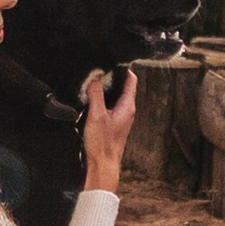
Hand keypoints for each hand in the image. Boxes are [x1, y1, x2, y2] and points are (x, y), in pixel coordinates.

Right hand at [81, 64, 138, 193]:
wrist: (103, 165)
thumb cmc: (102, 143)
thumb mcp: (96, 115)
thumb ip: (96, 94)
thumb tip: (95, 77)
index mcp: (128, 106)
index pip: (131, 80)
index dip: (123, 68)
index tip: (112, 60)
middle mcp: (128, 111)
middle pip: (124, 86)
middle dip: (113, 76)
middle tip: (100, 67)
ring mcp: (122, 117)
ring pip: (117, 96)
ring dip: (107, 88)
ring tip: (95, 80)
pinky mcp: (115, 124)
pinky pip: (111, 105)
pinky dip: (104, 99)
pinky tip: (93, 99)